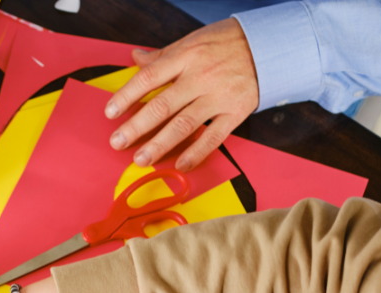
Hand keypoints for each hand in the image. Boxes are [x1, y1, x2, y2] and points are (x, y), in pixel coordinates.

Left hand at [106, 18, 257, 172]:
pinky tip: (180, 165)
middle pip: (162, 106)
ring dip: (159, 144)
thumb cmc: (228, 42)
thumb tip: (135, 58)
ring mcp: (218, 97)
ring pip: (184, 125)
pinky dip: (196, 153)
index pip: (149, 78)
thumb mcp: (193, 40)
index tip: (110, 112)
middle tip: (117, 142)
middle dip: (136, 127)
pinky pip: (213, 137)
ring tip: (141, 159)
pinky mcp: (235, 113)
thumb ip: (163, 54)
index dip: (127, 96)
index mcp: (186, 57)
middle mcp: (200, 77)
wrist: (270, 46)